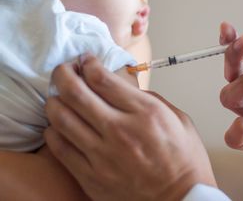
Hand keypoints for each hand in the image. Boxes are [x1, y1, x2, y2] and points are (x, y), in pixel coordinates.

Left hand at [44, 54, 215, 200]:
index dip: (88, 63)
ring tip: (58, 96)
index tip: (85, 60)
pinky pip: (60, 148)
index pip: (102, 79)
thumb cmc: (184, 161)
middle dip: (63, 74)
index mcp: (145, 113)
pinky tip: (58, 126)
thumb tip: (125, 89)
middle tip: (63, 70)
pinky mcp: (92, 176)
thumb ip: (151, 99)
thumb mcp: (179, 119)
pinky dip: (54, 131)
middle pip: (75, 92)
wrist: (181, 199)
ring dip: (55, 101)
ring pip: (61, 118)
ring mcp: (103, 155)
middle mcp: (120, 131)